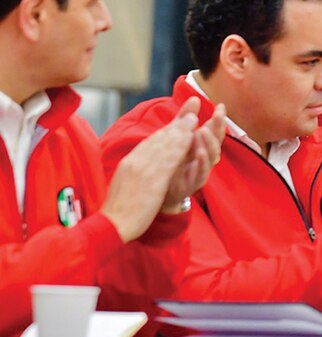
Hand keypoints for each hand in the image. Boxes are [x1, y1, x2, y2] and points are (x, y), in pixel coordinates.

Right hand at [100, 104, 198, 241]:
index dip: (166, 130)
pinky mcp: (150, 179)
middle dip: (176, 124)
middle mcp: (135, 161)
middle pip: (158, 139)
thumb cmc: (119, 209)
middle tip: (191, 111)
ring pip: (164, 145)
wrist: (112, 224)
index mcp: (129, 163)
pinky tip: (190, 139)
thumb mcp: (125, 183)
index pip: (150, 142)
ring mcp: (142, 169)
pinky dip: (179, 146)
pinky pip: (168, 159)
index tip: (178, 120)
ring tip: (194, 119)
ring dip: (181, 130)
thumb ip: (134, 171)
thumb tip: (140, 164)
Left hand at [163, 99, 226, 213]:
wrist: (160, 192)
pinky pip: (201, 173)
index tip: (220, 106)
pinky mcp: (193, 184)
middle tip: (216, 115)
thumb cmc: (173, 164)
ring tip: (204, 131)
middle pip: (216, 142)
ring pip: (210, 157)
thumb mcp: (178, 138)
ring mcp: (200, 171)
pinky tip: (199, 153)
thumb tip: (195, 98)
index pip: (213, 131)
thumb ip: (185, 119)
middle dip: (217, 128)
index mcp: (201, 146)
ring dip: (208, 143)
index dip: (218, 119)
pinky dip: (202, 163)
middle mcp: (205, 158)